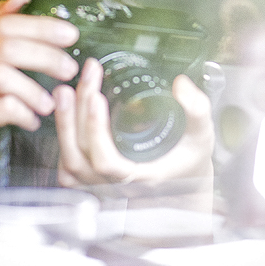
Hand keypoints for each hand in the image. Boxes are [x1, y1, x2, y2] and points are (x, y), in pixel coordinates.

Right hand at [0, 0, 79, 200]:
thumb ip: (3, 28)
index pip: (5, 24)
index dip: (41, 27)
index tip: (71, 35)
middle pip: (6, 48)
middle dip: (45, 56)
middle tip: (70, 69)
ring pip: (2, 76)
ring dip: (35, 88)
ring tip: (52, 102)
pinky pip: (3, 108)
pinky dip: (26, 113)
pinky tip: (35, 120)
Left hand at [53, 57, 214, 206]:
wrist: (184, 184)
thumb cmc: (190, 162)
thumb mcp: (201, 135)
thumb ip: (196, 109)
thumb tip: (181, 85)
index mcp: (141, 177)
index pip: (108, 162)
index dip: (97, 131)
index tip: (97, 97)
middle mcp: (117, 185)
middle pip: (81, 155)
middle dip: (76, 113)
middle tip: (81, 80)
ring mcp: (101, 185)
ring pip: (70, 161)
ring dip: (64, 125)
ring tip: (65, 91)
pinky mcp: (92, 180)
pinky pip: (67, 168)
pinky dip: (62, 141)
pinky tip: (66, 114)